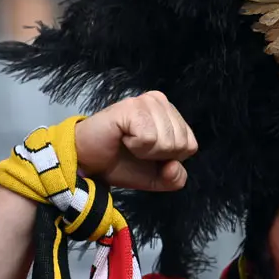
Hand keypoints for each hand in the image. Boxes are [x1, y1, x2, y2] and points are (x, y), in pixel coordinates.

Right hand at [74, 91, 198, 190]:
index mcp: (170, 113)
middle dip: (157, 156)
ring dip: (145, 151)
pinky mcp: (132, 107)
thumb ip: (175, 178)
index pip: (191, 146)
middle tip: (135, 148)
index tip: (146, 153)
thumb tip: (173, 166)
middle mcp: (160, 101)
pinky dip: (135, 146)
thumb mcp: (156, 178)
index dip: (168, 159)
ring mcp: (146, 101)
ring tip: (127, 142)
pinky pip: (149, 138)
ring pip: (167, 142)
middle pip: (181, 144)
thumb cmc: (121, 163)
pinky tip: (122, 138)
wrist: (87, 163)